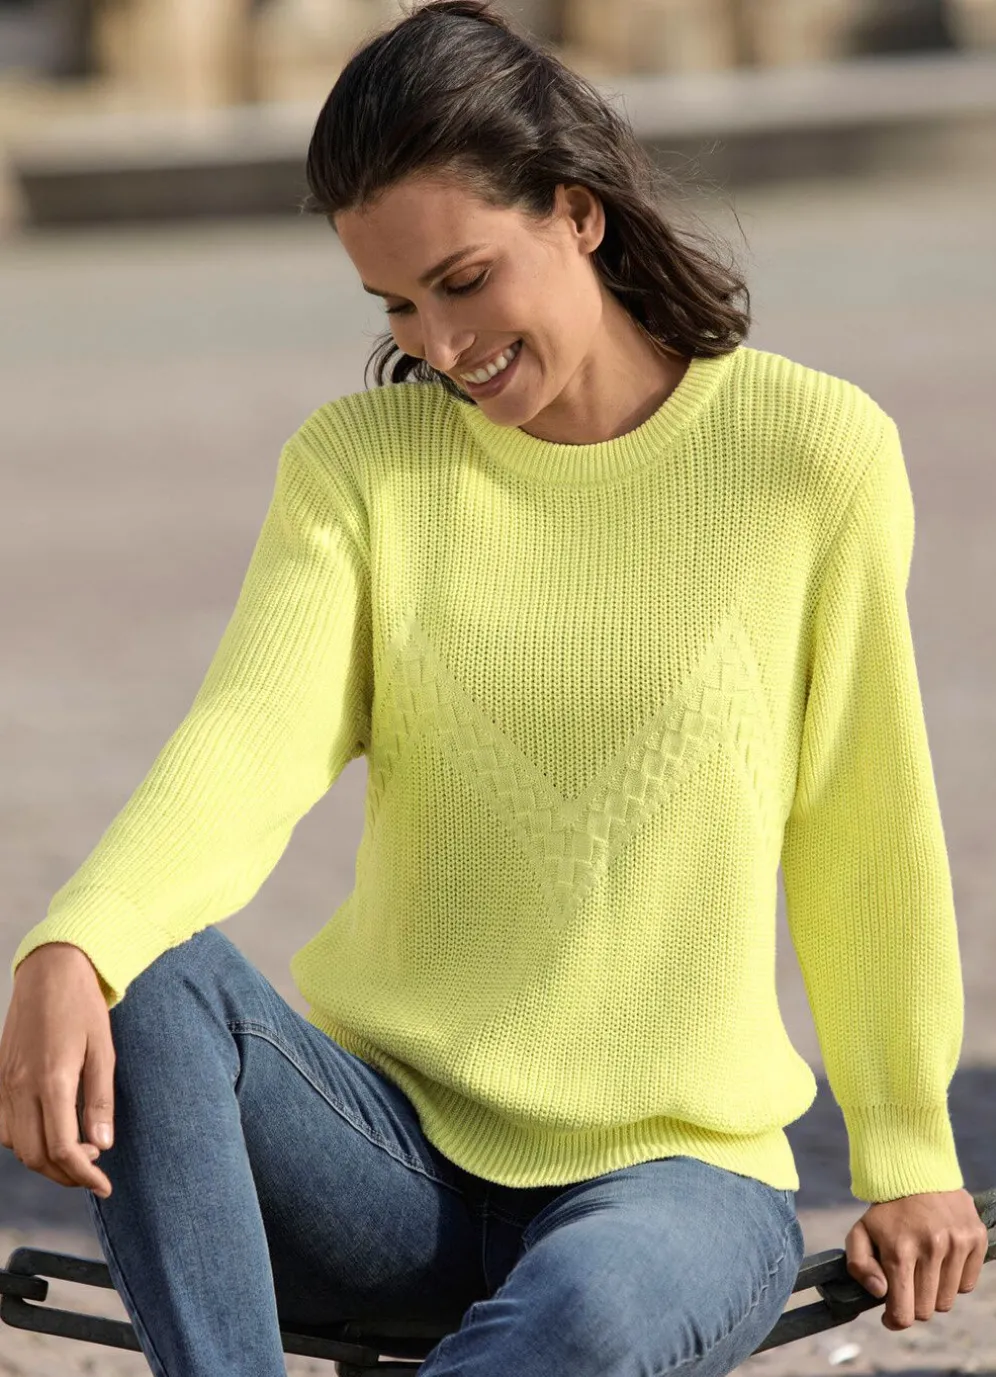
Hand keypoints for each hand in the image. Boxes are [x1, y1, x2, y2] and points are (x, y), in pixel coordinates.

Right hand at [0, 943, 114, 1197]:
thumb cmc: (82, 1006)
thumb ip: (100, 1100)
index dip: (85, 1176)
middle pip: (36, 1156)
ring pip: (15, 1146)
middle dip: (66, 1174)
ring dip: (44, 1161)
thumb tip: (102, 1144)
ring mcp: (4, 1083)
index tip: (104, 1186)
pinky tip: (47, 1131)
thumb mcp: (103, 1050)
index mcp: (53, 1081)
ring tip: (75, 1150)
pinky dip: (22, 1142)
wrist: (50, 970)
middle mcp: (21, 1087)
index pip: (64, 1149)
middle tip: (93, 1168)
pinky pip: (2, 1126)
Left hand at [845, 1189, 988, 1328]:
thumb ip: (859, 1266)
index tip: (890, 1316)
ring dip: (933, 1292)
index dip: (895, 1320)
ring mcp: (957, 1243)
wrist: (917, 1171)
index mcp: (899, 1250)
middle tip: (906, 1285)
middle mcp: (932, 1248)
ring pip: (947, 1301)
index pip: (903, 1312)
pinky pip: (967, 1284)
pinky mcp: (975, 1239)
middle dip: (913, 1303)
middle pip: (926, 1310)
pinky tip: (941, 1261)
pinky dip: (953, 1280)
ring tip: (923, 1270)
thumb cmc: (887, 1210)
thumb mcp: (860, 1231)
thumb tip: (880, 1292)